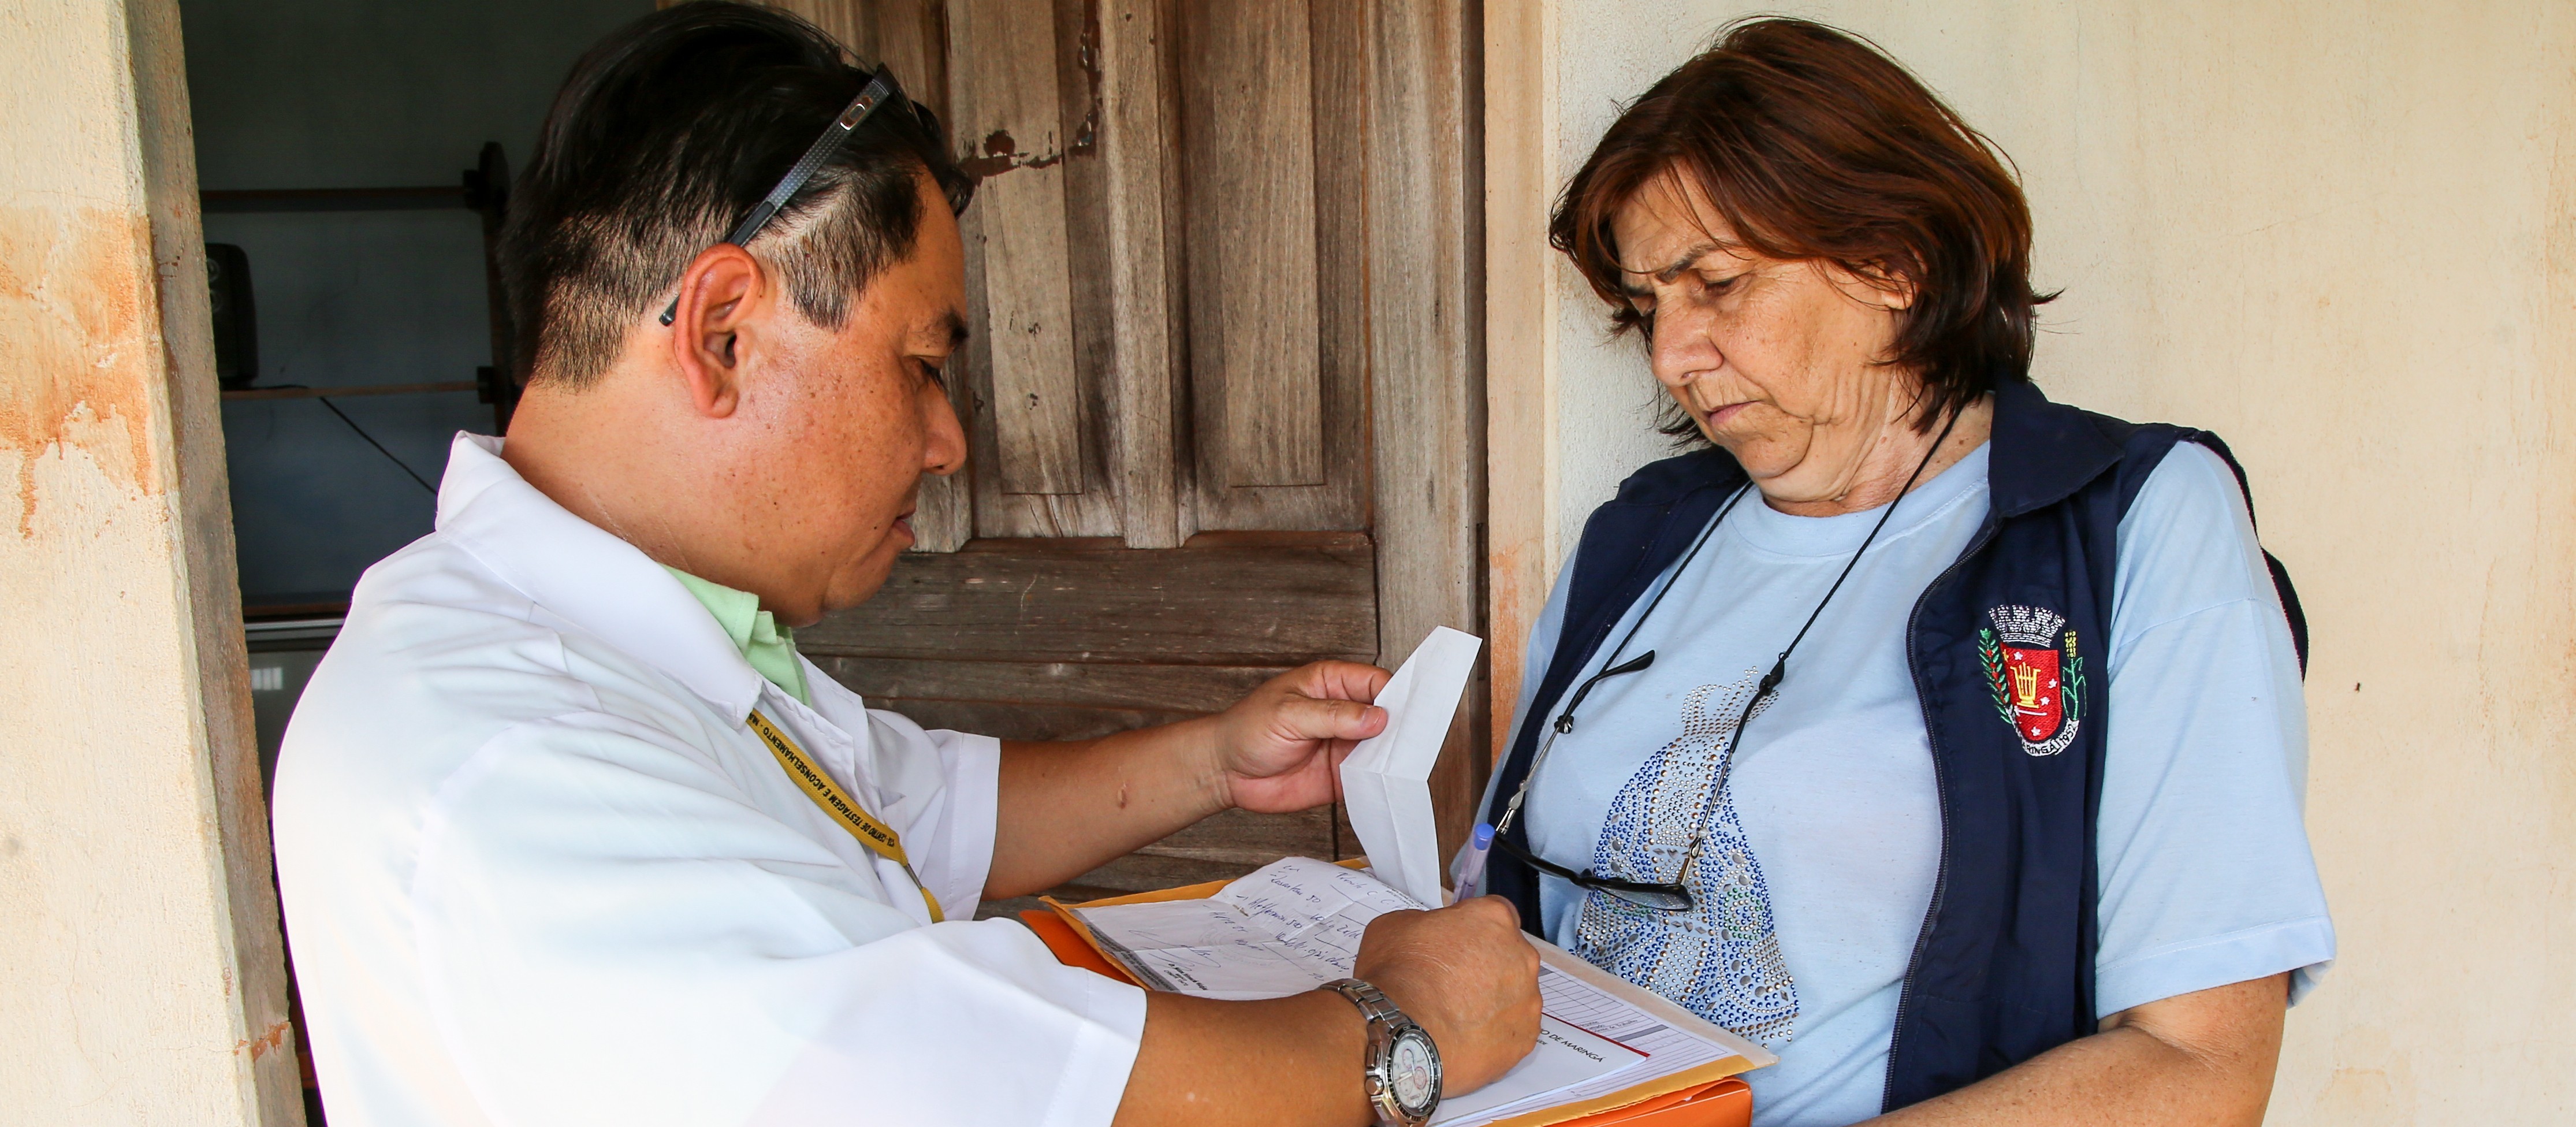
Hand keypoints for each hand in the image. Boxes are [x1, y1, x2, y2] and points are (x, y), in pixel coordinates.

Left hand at [1208, 661, 1390, 813]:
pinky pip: (1369, 777)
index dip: (1395, 694)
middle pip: (1387, 715)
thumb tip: (1376, 717)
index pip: (1375, 682)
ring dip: (1392, 756)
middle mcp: (1343, 712)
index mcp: (1331, 683)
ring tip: (1398, 764)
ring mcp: (1344, 744)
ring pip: (1383, 747)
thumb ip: (1333, 715)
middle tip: (1409, 741)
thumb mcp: (1288, 714)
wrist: (1225, 772)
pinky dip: (1378, 780)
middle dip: (1400, 727)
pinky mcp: (1342, 775)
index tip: (1406, 712)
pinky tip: (1382, 782)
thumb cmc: (1247, 729)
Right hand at [1354, 895, 1541, 1096]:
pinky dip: (1494, 1035)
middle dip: (1487, 966)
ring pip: (1515, 996)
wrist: (1401, 1033)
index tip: (1455, 944)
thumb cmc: (1396, 973)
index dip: (1474, 928)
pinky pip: (1513, 1032)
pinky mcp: (1525, 1039)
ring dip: (1493, 1002)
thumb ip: (1427, 924)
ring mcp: (1528, 1000)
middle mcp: (1522, 955)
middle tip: (1453, 983)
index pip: (1496, 913)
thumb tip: (1433, 938)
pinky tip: (1465, 1040)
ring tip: (1457, 1018)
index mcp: (1494, 918)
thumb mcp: (1396, 926)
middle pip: (1510, 955)